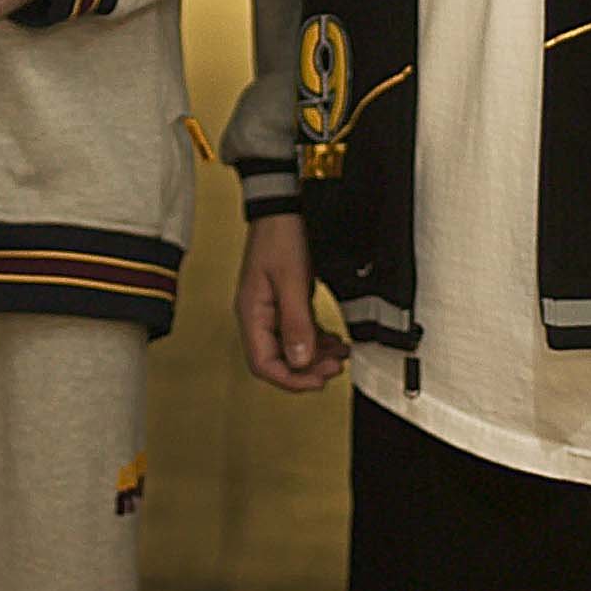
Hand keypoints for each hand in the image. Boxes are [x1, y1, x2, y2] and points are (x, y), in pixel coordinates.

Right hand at [235, 211, 348, 393]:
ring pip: (291, 348)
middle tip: (334, 368)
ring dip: (316, 356)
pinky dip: (317, 340)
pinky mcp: (284, 302)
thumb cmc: (279, 237)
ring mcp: (271, 310)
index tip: (316, 380)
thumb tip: (300, 360)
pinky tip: (333, 341)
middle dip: (308, 369)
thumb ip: (296, 322)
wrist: (282, 210)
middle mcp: (258, 316)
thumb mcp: (291, 281)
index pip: (264, 364)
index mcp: (251, 314)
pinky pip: (299, 332)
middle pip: (279, 360)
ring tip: (339, 355)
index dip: (291, 379)